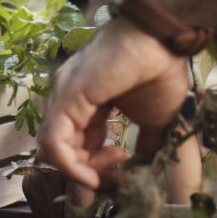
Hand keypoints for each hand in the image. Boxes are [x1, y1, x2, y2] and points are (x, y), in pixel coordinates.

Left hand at [37, 16, 188, 190]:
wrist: (163, 41)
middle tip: (119, 176)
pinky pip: (54, 142)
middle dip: (89, 173)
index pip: (77, 143)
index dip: (96, 166)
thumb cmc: (161, 71)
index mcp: (88, 101)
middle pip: (63, 149)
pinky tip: (96, 174)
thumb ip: (145, 145)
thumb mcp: (156, 121)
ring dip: (82, 172)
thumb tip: (142, 171)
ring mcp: (65, 95)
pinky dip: (71, 167)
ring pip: (53, 148)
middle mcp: (70, 98)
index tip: (125, 172)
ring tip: (115, 168)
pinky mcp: (66, 97)